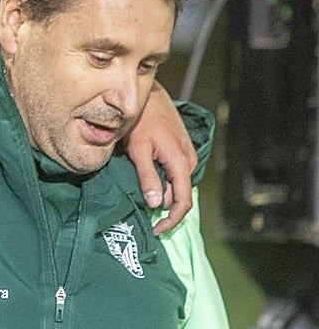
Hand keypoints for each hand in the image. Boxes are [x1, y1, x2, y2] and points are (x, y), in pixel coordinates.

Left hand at [124, 82, 195, 234]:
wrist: (149, 97)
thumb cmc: (141, 121)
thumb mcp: (138, 150)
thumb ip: (147, 177)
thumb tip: (157, 204)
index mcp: (181, 162)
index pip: (182, 201)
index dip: (171, 220)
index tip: (156, 230)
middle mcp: (189, 161)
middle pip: (178, 195)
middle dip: (162, 206)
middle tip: (140, 211)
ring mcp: (187, 155)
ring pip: (176, 185)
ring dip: (161, 192)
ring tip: (140, 193)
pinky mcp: (181, 151)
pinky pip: (174, 174)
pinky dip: (163, 181)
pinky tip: (147, 179)